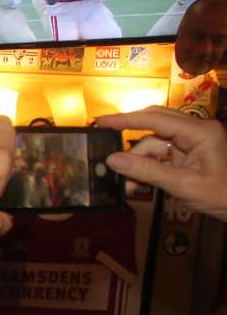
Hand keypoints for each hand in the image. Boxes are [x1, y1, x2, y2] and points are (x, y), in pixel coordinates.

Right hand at [96, 107, 226, 220]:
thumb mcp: (182, 185)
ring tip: (128, 185)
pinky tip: (136, 183)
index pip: (155, 118)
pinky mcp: (188, 154)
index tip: (100, 122)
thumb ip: (147, 171)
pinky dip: (147, 168)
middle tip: (103, 145)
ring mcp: (191, 142)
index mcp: (199, 131)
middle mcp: (195, 130)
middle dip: (131, 143)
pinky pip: (160, 155)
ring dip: (138, 163)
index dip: (126, 120)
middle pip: (153, 126)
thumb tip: (112, 160)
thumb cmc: (221, 195)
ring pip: (154, 144)